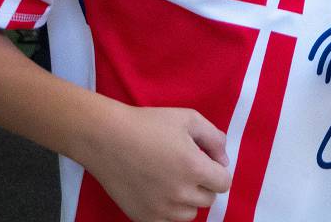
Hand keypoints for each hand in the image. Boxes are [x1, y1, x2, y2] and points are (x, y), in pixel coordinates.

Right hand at [82, 104, 231, 221]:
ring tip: (171, 178)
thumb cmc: (148, 124)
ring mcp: (161, 209)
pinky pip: (168, 221)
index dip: (218, 169)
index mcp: (194, 168)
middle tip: (185, 166)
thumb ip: (215, 139)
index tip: (205, 160)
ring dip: (187, 199)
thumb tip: (224, 161)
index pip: (224, 183)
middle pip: (208, 199)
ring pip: (190, 213)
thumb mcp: (189, 119)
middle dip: (203, 183)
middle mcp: (180, 194)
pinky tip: (158, 189)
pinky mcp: (143, 218)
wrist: (106, 138)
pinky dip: (168, 209)